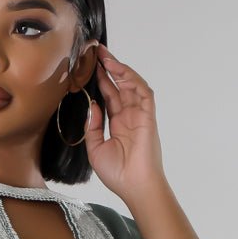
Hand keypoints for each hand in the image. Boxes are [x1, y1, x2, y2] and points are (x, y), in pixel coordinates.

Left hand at [84, 45, 166, 207]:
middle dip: (109, 68)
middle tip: (96, 52)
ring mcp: (139, 115)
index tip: (90, 67)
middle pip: (120, 85)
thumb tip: (92, 105)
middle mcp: (129, 116)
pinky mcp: (148, 117)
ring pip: (132, 85)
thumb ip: (93, 127)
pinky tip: (120, 71)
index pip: (109, 95)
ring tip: (106, 57)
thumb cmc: (117, 173)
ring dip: (120, 70)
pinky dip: (133, 80)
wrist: (134, 186)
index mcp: (118, 123)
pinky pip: (143, 93)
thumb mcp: (95, 149)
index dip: (100, 80)